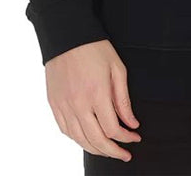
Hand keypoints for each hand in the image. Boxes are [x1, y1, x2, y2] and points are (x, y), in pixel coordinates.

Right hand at [45, 39, 141, 161]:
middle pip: (96, 140)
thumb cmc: (95, 48)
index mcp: (97, 94)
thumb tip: (131, 123)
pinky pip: (66, 131)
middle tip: (125, 154)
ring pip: (80, 140)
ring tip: (109, 150)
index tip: (135, 138)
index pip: (113, 129)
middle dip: (113, 151)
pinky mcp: (54, 104)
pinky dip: (78, 139)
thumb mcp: (117, 68)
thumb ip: (123, 99)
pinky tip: (88, 139)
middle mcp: (78, 104)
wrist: (67, 35)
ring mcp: (64, 106)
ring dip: (96, 149)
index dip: (126, 138)